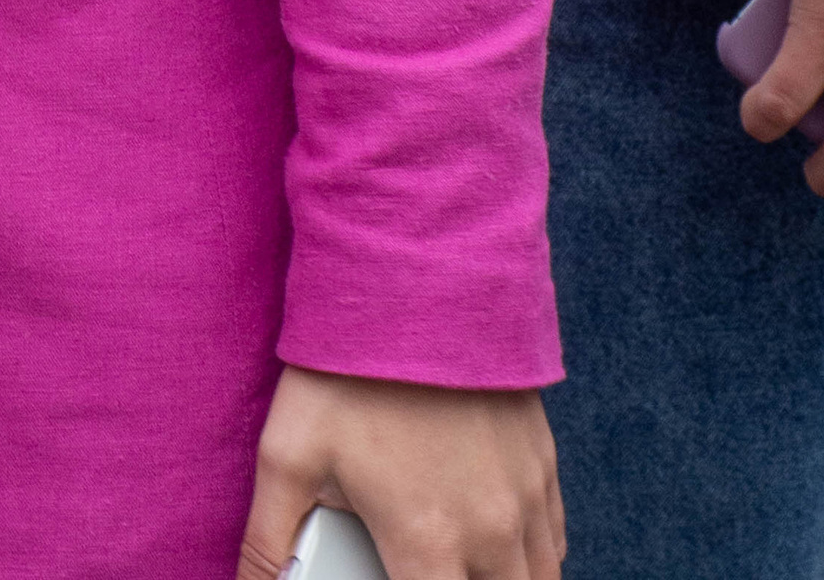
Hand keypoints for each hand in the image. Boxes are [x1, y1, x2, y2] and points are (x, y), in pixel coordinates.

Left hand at [238, 369, 560, 577]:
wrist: (417, 275)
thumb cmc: (348, 368)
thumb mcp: (288, 451)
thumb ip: (269, 538)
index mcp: (427, 542)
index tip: (391, 577)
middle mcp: (491, 532)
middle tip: (422, 570)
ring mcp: (526, 497)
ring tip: (456, 567)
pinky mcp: (543, 461)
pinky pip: (554, 540)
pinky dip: (532, 558)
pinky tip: (494, 547)